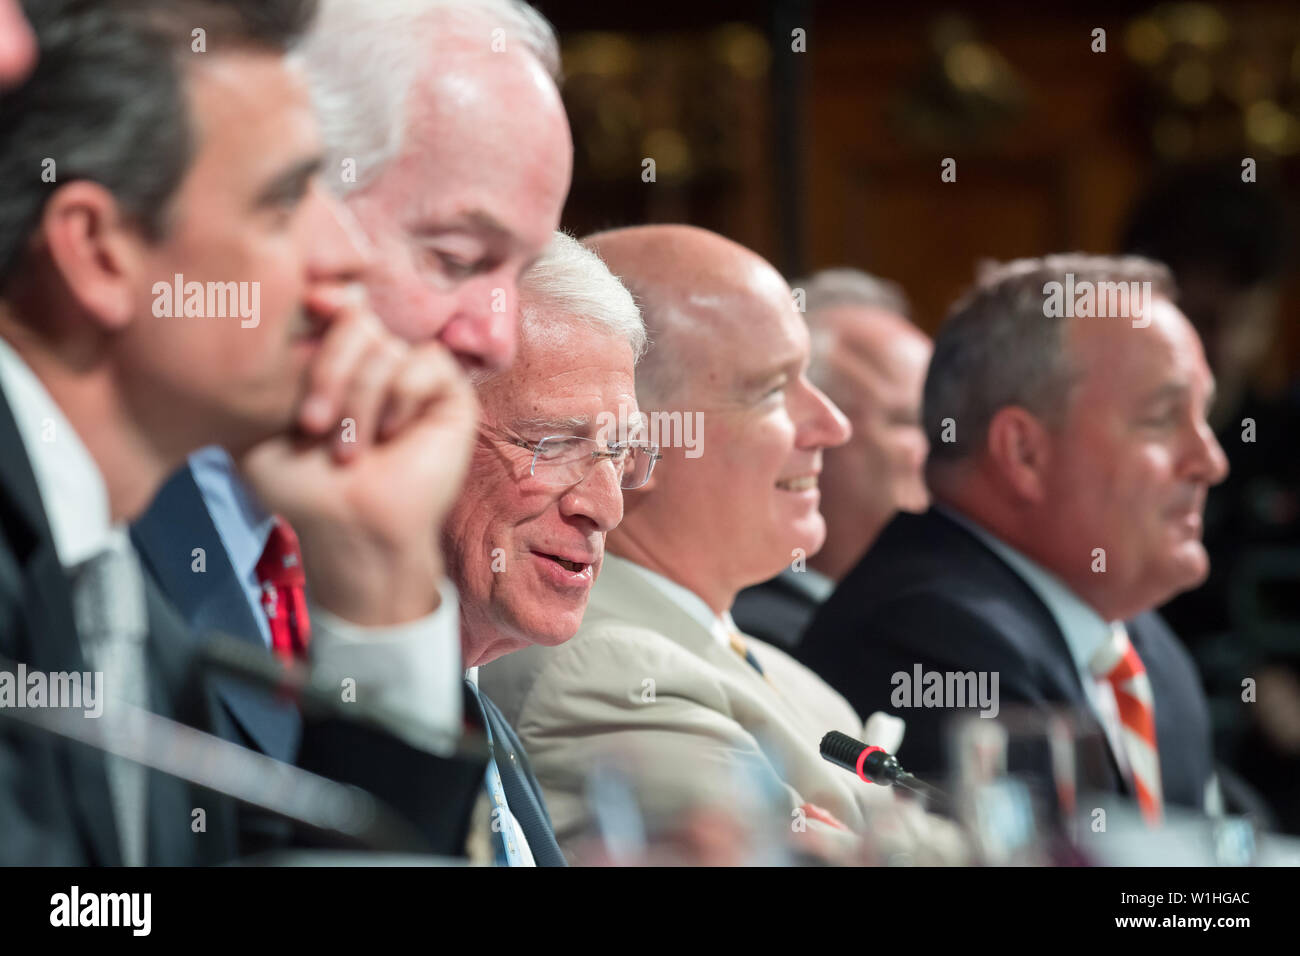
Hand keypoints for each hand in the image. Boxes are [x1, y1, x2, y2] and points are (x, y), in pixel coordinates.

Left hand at [238, 287, 477, 625]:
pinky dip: (401, 395)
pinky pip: (427, 362)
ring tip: (348, 452)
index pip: (331, 307)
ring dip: (359, 401)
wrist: (350, 531)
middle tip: (312, 424)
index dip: (320, 301)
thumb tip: (282, 306)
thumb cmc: (304, 491)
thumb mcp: (260, 426)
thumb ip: (264, 372)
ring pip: (386, 347)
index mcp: (333, 364)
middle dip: (328, 370)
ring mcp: (412, 379)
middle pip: (357, 320)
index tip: (307, 306)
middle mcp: (374, 365)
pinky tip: (391, 435)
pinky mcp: (449, 395)